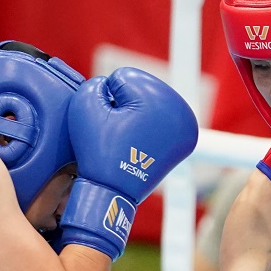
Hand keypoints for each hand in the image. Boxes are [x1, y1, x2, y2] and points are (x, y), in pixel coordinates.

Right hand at [55, 68, 197, 259]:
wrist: (113, 191)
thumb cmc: (98, 151)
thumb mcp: (84, 106)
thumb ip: (96, 83)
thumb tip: (112, 85)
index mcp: (158, 98)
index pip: (123, 79)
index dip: (108, 98)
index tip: (109, 122)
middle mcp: (180, 109)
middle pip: (141, 90)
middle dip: (124, 105)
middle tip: (118, 132)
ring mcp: (186, 125)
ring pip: (150, 103)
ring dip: (137, 114)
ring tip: (128, 137)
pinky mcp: (186, 138)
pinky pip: (160, 119)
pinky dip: (148, 126)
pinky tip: (139, 140)